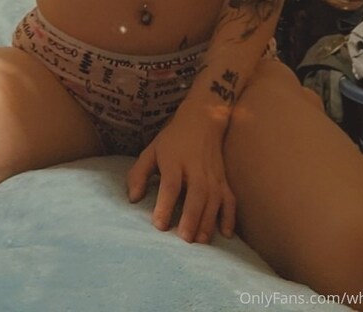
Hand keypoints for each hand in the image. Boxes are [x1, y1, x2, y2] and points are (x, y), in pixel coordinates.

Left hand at [126, 102, 235, 244]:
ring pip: (214, 199)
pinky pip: (230, 199)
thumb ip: (139, 174)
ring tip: (201, 242)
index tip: (159, 225)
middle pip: (196, 193)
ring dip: (209, 221)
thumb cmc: (173, 140)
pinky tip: (226, 234)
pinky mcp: (224, 180)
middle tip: (185, 239)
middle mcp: (196, 168)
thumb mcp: (151, 151)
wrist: (202, 120)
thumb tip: (132, 199)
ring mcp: (213, 175)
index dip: (165, 204)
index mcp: (175, 160)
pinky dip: (230, 216)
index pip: (171, 184)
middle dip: (192, 216)